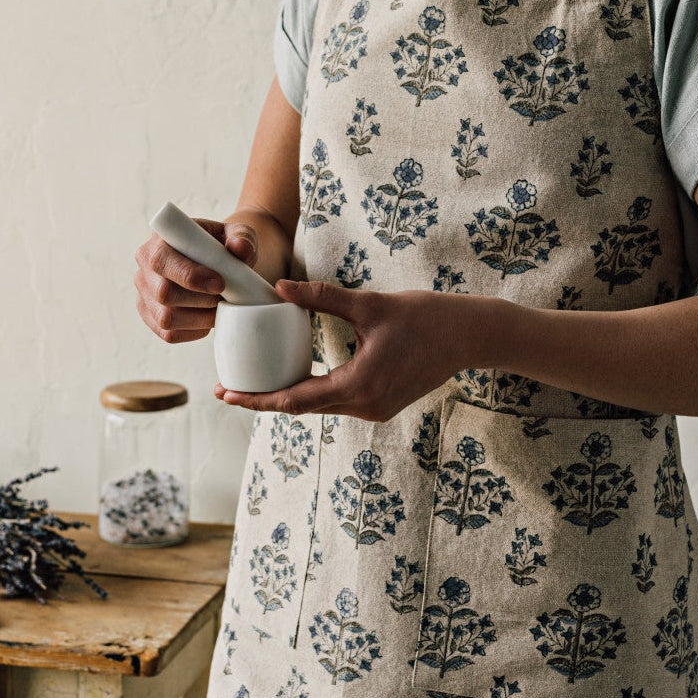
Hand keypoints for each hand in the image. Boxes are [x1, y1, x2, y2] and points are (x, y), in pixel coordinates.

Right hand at [135, 218, 258, 342]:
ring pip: (166, 318)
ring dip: (200, 317)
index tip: (220, 283)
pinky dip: (195, 330)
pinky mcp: (152, 318)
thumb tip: (240, 249)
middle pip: (163, 294)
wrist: (218, 266)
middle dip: (200, 300)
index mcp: (159, 242)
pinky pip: (170, 334)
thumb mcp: (237, 235)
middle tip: (223, 297)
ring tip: (217, 306)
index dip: (190, 276)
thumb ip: (242, 237)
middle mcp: (145, 269)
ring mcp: (146, 296)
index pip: (162, 261)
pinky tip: (207, 316)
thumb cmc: (223, 247)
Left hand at [214, 278, 492, 420]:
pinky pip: (338, 402)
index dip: (258, 399)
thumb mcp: (370, 304)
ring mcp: (376, 409)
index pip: (295, 399)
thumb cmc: (425, 317)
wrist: (470, 336)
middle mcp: (365, 405)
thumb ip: (322, 298)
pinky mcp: (383, 404)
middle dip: (265, 400)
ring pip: (320, 406)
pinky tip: (296, 378)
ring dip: (289, 396)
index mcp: (359, 385)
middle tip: (229, 389)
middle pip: (303, 408)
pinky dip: (313, 392)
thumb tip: (280, 287)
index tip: (227, 395)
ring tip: (256, 383)